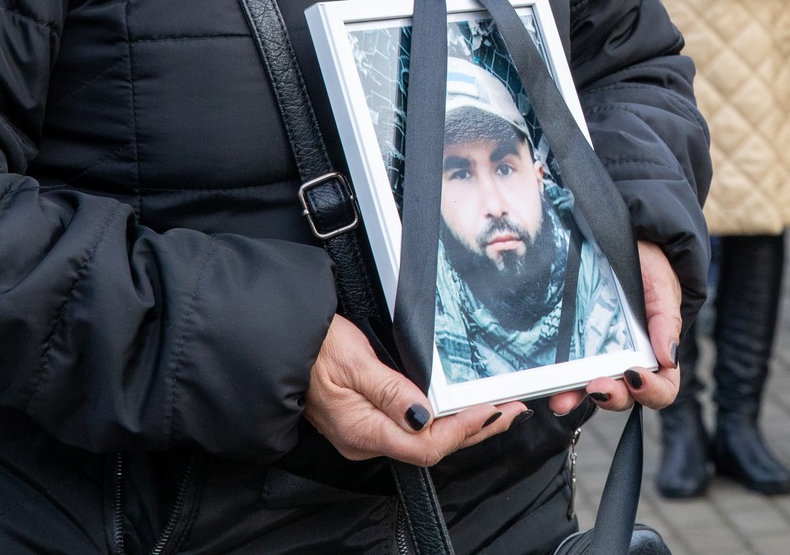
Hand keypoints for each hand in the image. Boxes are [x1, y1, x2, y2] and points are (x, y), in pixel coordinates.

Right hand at [303, 316, 522, 465]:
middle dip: (475, 429)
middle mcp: (365, 439)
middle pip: (432, 446)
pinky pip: (410, 428)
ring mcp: (363, 432)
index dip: (465, 429)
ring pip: (423, 438)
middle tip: (512, 410)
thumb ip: (390, 390)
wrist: (277, 343)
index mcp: (363, 431)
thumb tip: (424, 414)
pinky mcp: (363, 420)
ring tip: (495, 410)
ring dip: (461, 425)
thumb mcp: (354, 361)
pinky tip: (454, 409)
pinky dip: (439, 419)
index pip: (427, 444)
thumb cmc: (311, 346)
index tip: (495, 409)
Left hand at [549, 241, 682, 414]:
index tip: (635, 376)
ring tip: (563, 398)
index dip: (652, 391)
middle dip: (613, 397)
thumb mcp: (663, 285)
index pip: (663, 386)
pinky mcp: (575, 347)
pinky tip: (552, 388)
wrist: (621, 236)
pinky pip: (569, 374)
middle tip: (598, 386)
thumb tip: (668, 358)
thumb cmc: (648, 262)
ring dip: (579, 398)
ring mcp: (601, 355)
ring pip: (594, 390)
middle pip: (626, 395)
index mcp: (658, 350)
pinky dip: (561, 386)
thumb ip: (667, 321)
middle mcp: (630, 359)